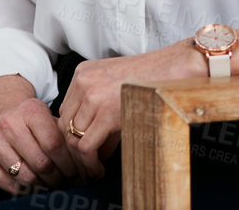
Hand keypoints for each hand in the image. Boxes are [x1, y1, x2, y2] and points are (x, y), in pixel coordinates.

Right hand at [0, 75, 90, 191]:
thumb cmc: (31, 121)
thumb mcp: (48, 119)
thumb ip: (66, 139)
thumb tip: (91, 168)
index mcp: (30, 110)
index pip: (55, 145)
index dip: (70, 165)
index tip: (81, 176)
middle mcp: (8, 123)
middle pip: (41, 163)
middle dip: (60, 179)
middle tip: (70, 185)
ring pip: (26, 176)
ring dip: (44, 187)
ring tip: (55, 187)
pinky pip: (8, 185)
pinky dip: (25, 190)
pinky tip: (36, 187)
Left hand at [54, 43, 204, 171]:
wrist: (174, 69)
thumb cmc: (152, 78)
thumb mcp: (116, 87)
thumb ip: (99, 108)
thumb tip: (91, 143)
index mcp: (84, 72)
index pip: (66, 110)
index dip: (73, 132)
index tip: (84, 148)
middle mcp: (83, 82)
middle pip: (64, 124)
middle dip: (74, 146)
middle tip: (87, 162)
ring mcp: (93, 96)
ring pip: (72, 137)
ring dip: (83, 157)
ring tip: (95, 167)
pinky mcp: (106, 113)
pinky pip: (85, 146)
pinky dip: (90, 162)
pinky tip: (100, 168)